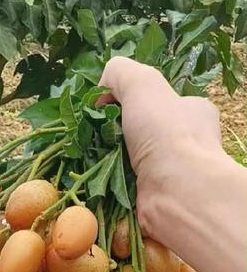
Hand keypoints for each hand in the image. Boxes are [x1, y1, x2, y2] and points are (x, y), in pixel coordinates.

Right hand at [100, 56, 246, 271]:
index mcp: (191, 113)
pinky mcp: (150, 198)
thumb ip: (120, 72)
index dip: (125, 99)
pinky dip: (102, 183)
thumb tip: (102, 90)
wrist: (179, 194)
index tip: (102, 106)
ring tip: (81, 154)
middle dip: (109, 131)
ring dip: (100, 158)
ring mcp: (168, 174)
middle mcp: (183, 143)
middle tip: (88, 132)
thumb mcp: (143, 83)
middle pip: (135, 130)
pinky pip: (119, 187)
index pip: (154, 100)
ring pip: (123, 159)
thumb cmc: (166, 133)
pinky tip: (87, 177)